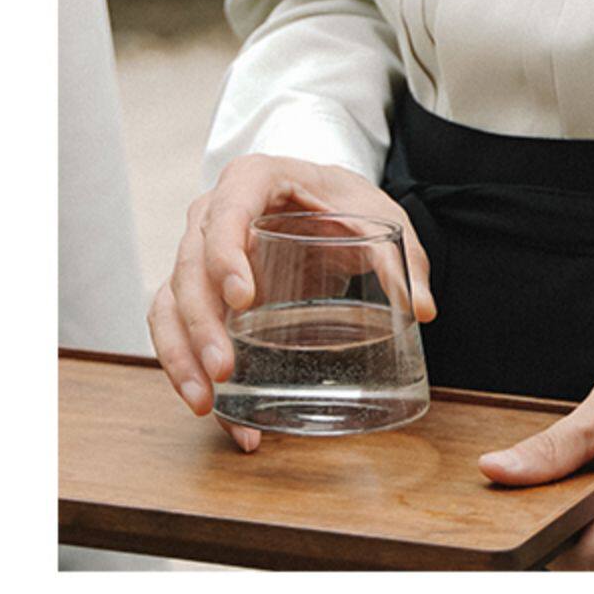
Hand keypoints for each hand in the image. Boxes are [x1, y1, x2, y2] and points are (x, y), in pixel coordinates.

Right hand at [146, 155, 435, 452]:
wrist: (319, 199)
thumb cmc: (341, 199)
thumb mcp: (377, 214)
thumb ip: (401, 257)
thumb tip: (423, 308)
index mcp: (252, 180)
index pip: (226, 213)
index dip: (225, 256)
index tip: (242, 298)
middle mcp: (212, 214)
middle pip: (189, 269)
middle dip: (200, 325)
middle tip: (224, 372)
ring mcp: (197, 254)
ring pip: (169, 304)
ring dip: (180, 357)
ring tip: (206, 406)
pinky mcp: (198, 291)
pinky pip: (176, 329)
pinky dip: (186, 370)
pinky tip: (216, 413)